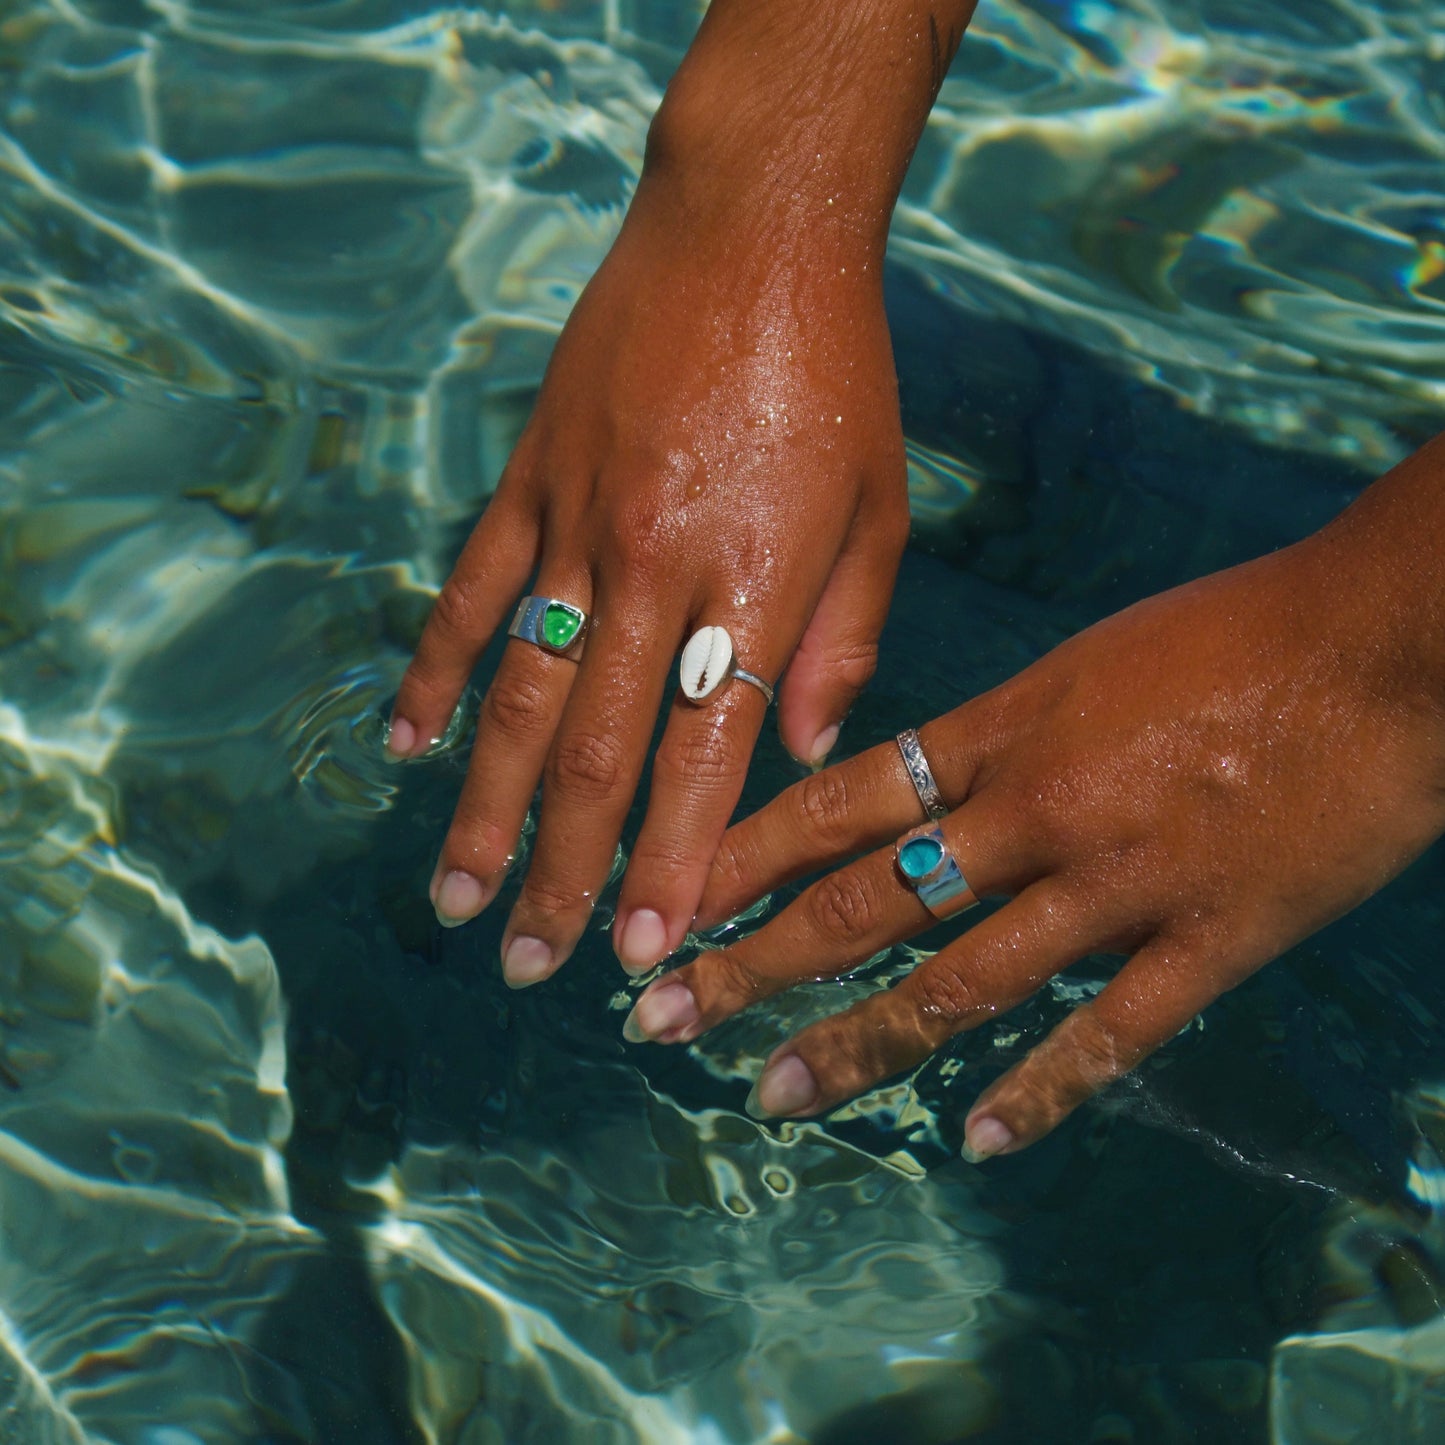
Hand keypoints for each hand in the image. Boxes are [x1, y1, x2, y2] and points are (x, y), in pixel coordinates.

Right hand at [387, 175, 908, 983]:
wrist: (753, 225)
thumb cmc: (838, 371)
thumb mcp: (881, 507)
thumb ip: (844, 639)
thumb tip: (798, 753)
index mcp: (756, 588)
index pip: (703, 763)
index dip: (671, 870)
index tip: (644, 959)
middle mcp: (658, 572)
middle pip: (600, 755)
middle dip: (566, 874)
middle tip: (534, 965)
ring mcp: (579, 525)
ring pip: (522, 696)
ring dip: (485, 808)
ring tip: (457, 898)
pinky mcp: (530, 480)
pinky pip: (471, 594)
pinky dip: (434, 674)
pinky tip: (403, 747)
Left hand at [622, 510, 1444, 1158]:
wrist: (1383, 641)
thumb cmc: (1233, 633)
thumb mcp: (1082, 662)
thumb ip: (995, 734)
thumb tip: (910, 787)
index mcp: (1003, 731)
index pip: (837, 805)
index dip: (741, 860)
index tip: (667, 907)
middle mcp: (1036, 811)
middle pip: (866, 900)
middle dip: (754, 962)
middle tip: (660, 1018)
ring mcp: (1120, 881)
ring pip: (959, 979)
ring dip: (857, 1042)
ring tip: (771, 1095)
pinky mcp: (1213, 938)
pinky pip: (1110, 1032)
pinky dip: (1039, 1091)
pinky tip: (974, 1140)